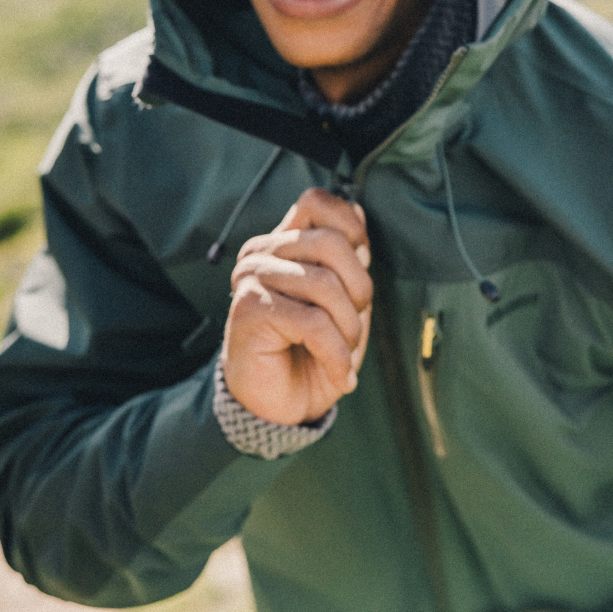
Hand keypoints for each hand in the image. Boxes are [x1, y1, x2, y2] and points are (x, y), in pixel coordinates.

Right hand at [221, 187, 371, 424]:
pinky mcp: (249, 308)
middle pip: (331, 242)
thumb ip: (348, 259)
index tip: (362, 261)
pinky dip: (337, 354)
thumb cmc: (312, 352)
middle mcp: (262, 252)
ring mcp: (252, 277)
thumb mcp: (342, 302)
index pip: (316, 202)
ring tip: (346, 354)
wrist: (278, 409)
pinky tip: (341, 375)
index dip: (350, 225)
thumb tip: (360, 209)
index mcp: (284, 242)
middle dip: (359, 289)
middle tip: (355, 327)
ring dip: (348, 329)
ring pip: (325, 284)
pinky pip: (312, 322)